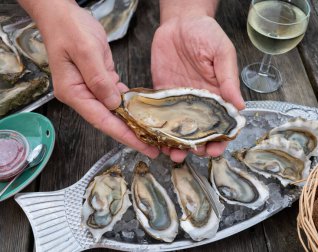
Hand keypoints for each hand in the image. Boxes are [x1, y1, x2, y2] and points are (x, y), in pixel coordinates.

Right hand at [21, 0, 158, 157]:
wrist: (61, 15)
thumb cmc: (69, 28)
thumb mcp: (86, 51)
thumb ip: (99, 79)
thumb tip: (113, 103)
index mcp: (73, 92)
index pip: (102, 120)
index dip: (124, 135)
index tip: (142, 146)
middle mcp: (81, 95)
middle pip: (109, 121)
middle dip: (131, 135)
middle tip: (153, 147)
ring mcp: (89, 89)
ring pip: (114, 112)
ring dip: (132, 123)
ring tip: (151, 135)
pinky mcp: (99, 81)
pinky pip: (116, 98)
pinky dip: (129, 106)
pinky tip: (142, 113)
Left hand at [151, 15, 244, 161]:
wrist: (180, 22)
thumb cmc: (206, 33)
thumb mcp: (222, 53)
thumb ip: (228, 79)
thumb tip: (241, 106)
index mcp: (217, 94)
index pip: (221, 123)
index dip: (220, 140)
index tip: (215, 150)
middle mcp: (199, 102)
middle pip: (200, 132)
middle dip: (197, 147)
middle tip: (191, 153)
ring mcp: (180, 100)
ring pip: (179, 129)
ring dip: (177, 144)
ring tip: (172, 153)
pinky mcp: (162, 95)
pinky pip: (160, 116)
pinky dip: (159, 130)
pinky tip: (156, 140)